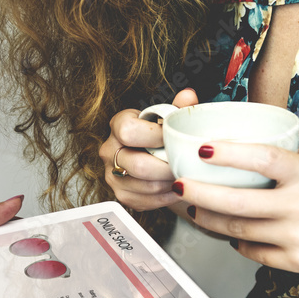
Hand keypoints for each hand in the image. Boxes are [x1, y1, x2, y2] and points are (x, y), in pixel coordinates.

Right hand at [99, 89, 197, 210]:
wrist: (150, 158)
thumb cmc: (159, 136)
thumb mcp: (167, 118)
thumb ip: (178, 108)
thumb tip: (188, 96)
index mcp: (118, 125)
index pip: (128, 131)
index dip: (154, 136)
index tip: (172, 138)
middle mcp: (109, 151)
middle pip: (138, 165)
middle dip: (167, 166)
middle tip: (185, 164)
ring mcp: (113, 176)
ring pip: (146, 186)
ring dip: (169, 183)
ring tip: (184, 175)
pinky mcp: (122, 196)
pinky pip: (147, 201)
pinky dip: (167, 196)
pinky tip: (177, 186)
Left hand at [179, 143, 298, 276]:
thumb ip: (290, 157)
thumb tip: (251, 141)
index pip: (262, 159)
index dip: (229, 153)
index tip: (203, 148)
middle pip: (236, 203)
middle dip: (199, 194)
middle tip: (178, 184)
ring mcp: (297, 238)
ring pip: (237, 231)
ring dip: (208, 220)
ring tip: (193, 208)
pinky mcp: (296, 262)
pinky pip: (252, 252)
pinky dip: (235, 242)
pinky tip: (227, 232)